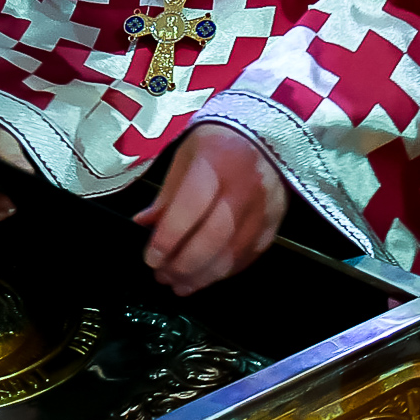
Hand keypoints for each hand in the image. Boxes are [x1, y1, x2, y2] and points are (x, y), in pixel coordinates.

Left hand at [136, 124, 287, 296]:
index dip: (168, 239)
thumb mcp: (186, 157)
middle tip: (162, 276)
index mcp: (215, 164)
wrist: (265, 134)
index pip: (189, 209)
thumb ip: (167, 194)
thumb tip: (143, 225)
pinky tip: (204, 277)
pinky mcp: (275, 223)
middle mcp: (243, 187)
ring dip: (202, 276)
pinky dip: (224, 272)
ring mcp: (264, 208)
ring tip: (179, 285)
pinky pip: (248, 256)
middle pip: (213, 238)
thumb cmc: (217, 142)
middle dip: (183, 265)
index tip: (150, 259)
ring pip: (232, 253)